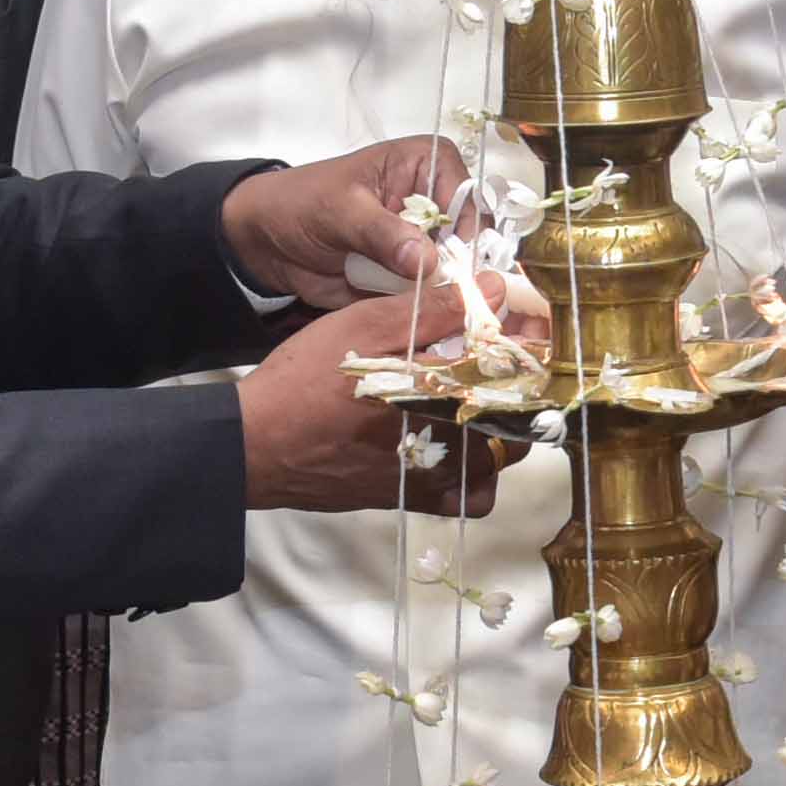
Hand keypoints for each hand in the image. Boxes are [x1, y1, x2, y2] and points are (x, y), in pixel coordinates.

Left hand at [220, 133, 467, 311]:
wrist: (267, 240)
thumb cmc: (302, 203)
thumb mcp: (341, 211)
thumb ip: (384, 233)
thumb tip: (427, 260)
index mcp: (429, 164)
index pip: (466, 199)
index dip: (465, 234)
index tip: (452, 267)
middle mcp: (436, 203)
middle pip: (470, 241)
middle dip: (459, 272)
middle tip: (443, 299)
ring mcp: (425, 244)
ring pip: (456, 275)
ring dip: (443, 297)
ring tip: (427, 314)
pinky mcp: (412, 277)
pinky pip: (432, 298)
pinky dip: (425, 311)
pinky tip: (417, 322)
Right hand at [231, 293, 542, 510]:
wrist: (257, 444)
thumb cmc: (307, 381)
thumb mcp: (366, 326)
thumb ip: (434, 309)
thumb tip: (492, 288)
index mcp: (446, 391)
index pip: (516, 366)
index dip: (528, 342)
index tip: (527, 327)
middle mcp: (451, 441)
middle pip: (518, 416)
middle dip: (516, 387)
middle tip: (498, 361)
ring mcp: (435, 476)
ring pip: (499, 456)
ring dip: (498, 428)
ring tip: (475, 402)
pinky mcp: (413, 498)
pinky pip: (468, 495)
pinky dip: (473, 475)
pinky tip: (454, 446)